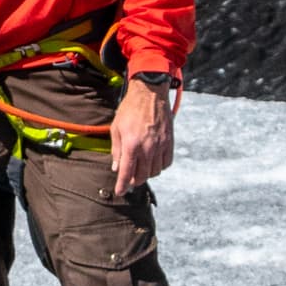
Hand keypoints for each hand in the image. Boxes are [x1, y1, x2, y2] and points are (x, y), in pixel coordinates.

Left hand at [109, 79, 174, 195]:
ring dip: (147, 173)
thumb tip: (117, 168)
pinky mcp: (169, 142)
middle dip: (135, 181)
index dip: (123, 185)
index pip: (127, 173)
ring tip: (141, 169)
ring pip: (155, 171)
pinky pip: (166, 163)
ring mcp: (160, 145)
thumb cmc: (130, 109)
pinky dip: (159, 166)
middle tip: (130, 179)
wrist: (150, 93)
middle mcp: (147, 148)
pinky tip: (153, 162)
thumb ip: (116, 150)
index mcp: (131, 144)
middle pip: (142, 175)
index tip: (120, 192)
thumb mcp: (116, 128)